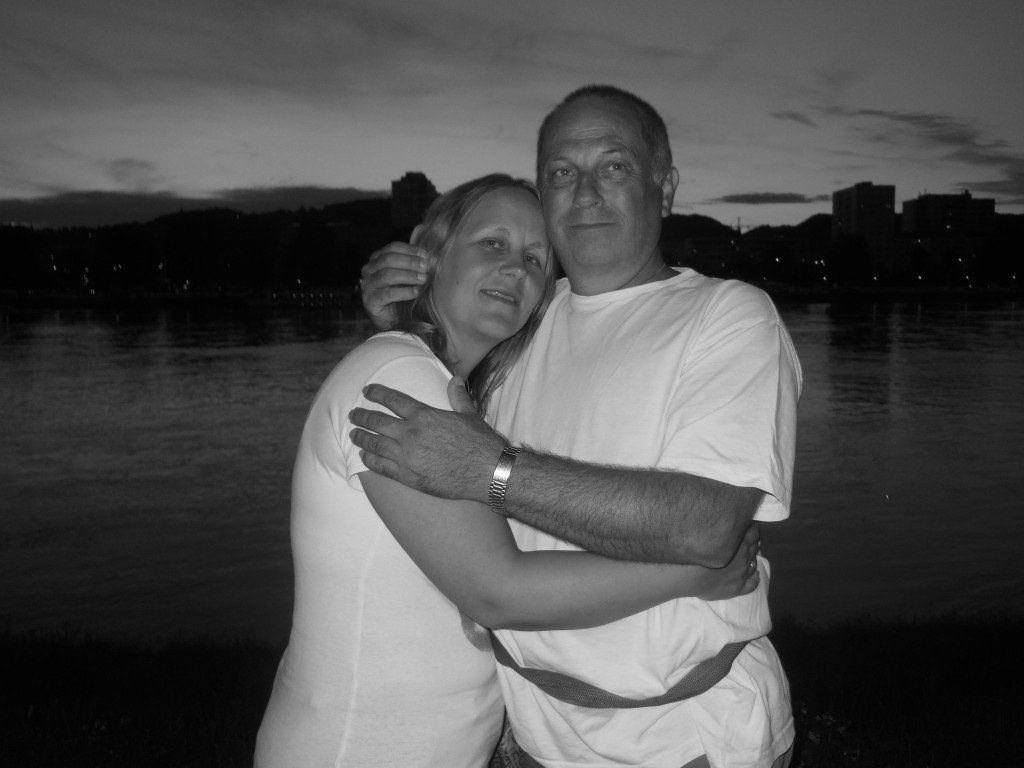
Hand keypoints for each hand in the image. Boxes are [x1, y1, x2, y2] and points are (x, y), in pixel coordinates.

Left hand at [349, 383, 506, 500]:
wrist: (486, 472)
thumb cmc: (480, 442)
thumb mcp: (469, 414)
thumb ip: (458, 397)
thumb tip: (455, 379)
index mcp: (424, 415)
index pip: (393, 400)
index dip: (377, 394)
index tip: (366, 392)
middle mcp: (411, 434)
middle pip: (377, 422)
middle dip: (362, 417)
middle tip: (353, 415)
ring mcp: (407, 456)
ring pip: (374, 444)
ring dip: (361, 438)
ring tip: (353, 435)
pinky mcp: (408, 477)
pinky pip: (381, 467)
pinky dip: (369, 460)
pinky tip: (364, 457)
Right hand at [360, 242, 428, 329]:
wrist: (392, 321)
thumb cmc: (401, 296)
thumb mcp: (407, 277)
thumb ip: (413, 266)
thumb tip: (429, 258)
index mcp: (377, 259)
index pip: (393, 247)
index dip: (410, 250)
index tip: (425, 256)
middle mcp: (369, 270)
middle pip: (389, 259)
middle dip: (410, 262)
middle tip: (425, 268)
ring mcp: (368, 285)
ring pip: (387, 275)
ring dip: (408, 276)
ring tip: (423, 279)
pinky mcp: (370, 301)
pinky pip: (387, 293)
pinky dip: (404, 292)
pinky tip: (415, 292)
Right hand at [693, 522, 760, 600]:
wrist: (690, 577)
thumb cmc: (696, 554)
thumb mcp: (708, 535)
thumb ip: (722, 531)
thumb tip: (728, 525)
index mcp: (738, 544)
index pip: (753, 533)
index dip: (752, 529)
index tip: (746, 526)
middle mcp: (744, 559)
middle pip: (754, 548)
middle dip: (752, 542)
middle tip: (743, 539)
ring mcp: (743, 575)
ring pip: (754, 563)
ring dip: (751, 558)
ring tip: (744, 554)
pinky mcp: (739, 588)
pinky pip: (753, 583)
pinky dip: (755, 576)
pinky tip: (752, 573)